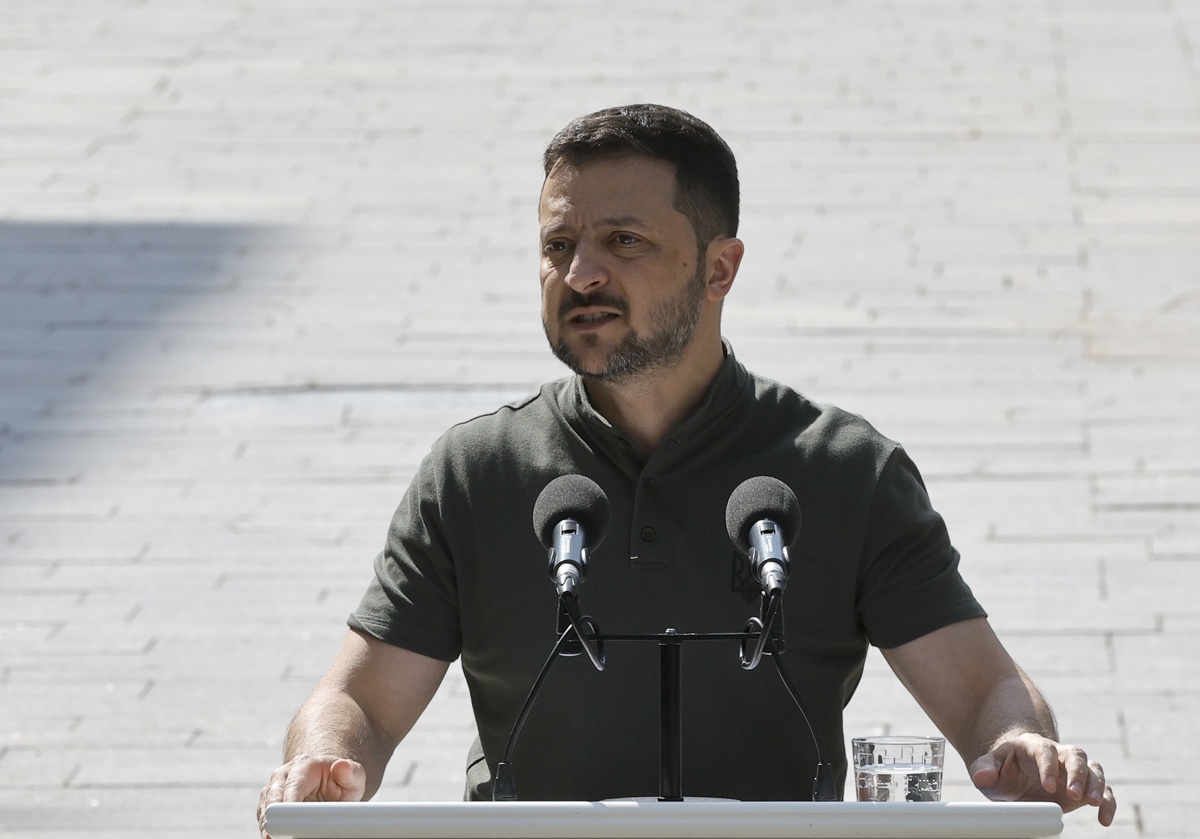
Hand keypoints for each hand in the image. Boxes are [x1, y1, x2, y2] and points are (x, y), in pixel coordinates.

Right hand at [257, 755, 366, 837]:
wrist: (332, 781)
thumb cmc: (343, 779)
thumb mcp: (354, 775)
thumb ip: (350, 772)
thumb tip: (341, 766)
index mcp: (303, 765)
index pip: (292, 786)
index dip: (289, 804)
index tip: (290, 821)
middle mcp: (283, 775)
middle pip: (272, 798)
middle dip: (274, 817)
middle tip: (275, 836)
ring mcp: (273, 790)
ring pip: (264, 810)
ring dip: (269, 826)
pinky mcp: (269, 806)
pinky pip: (266, 820)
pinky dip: (271, 830)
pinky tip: (277, 838)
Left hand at [969, 733, 1115, 825]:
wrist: (1015, 773)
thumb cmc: (1002, 769)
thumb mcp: (989, 768)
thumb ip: (984, 770)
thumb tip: (981, 777)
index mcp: (1033, 746)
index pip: (1045, 750)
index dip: (1048, 766)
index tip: (1048, 786)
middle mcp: (1058, 754)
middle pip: (1075, 754)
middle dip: (1077, 773)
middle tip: (1073, 795)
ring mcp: (1073, 769)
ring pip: (1093, 769)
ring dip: (1096, 785)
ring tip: (1094, 804)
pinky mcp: (1084, 786)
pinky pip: (1104, 790)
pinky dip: (1108, 802)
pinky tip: (1104, 819)